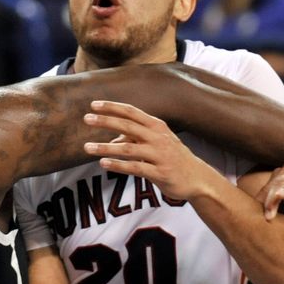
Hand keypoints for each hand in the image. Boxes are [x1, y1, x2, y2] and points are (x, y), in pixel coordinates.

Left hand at [82, 100, 214, 202]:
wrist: (198, 178)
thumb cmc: (173, 158)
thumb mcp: (156, 143)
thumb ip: (135, 139)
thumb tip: (113, 140)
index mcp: (156, 126)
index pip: (131, 112)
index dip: (112, 107)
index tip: (94, 105)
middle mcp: (158, 137)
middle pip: (128, 126)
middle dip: (106, 121)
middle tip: (86, 119)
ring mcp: (159, 155)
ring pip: (128, 148)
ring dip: (106, 147)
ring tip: (87, 147)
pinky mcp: (159, 173)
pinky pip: (135, 168)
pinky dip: (118, 165)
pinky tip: (103, 163)